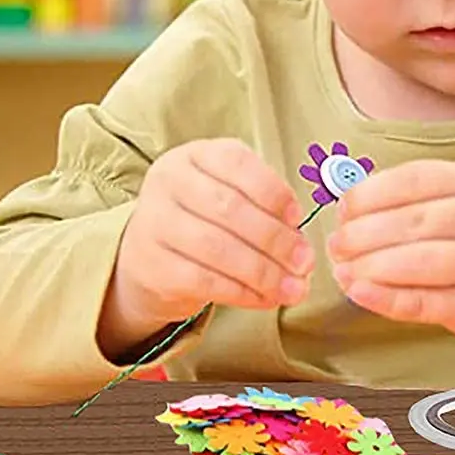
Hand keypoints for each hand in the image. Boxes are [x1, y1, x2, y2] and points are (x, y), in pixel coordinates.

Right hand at [99, 139, 313, 358]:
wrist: (149, 254)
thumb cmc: (203, 217)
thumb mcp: (229, 192)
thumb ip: (263, 205)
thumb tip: (299, 240)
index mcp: (195, 155)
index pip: (237, 164)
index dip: (273, 192)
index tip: (299, 217)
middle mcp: (168, 182)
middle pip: (229, 208)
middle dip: (275, 238)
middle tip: (304, 261)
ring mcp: (154, 223)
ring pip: (217, 248)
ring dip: (263, 272)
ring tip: (293, 288)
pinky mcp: (152, 266)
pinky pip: (204, 281)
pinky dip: (242, 292)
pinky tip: (266, 298)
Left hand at [325, 160, 454, 350]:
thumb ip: (419, 193)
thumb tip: (352, 206)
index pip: (415, 180)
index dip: (370, 194)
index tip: (343, 208)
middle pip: (412, 222)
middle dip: (362, 233)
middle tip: (336, 242)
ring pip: (417, 263)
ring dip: (369, 266)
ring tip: (341, 267)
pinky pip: (424, 303)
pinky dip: (386, 299)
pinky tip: (359, 292)